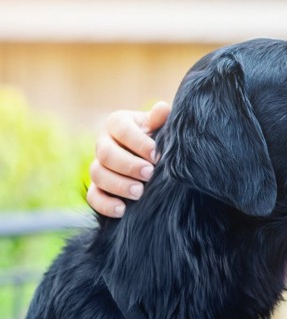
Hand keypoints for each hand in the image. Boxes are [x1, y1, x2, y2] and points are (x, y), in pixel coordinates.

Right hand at [86, 101, 170, 217]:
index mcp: (118, 123)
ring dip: (119, 185)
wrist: (155, 159)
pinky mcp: (97, 187)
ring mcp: (98, 166)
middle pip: (106, 153)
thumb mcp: (160, 127)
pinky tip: (122, 210)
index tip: (156, 154)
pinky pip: (93, 197)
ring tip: (140, 192)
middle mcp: (103, 143)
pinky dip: (105, 204)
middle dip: (128, 165)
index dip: (138, 142)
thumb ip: (159, 119)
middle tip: (149, 174)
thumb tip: (162, 108)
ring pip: (98, 174)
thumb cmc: (158, 138)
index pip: (122, 129)